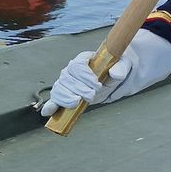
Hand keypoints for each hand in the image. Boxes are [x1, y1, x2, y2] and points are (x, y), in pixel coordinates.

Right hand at [39, 30, 170, 116]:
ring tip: (78, 102)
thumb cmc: (115, 69)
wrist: (112, 80)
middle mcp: (71, 70)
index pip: (77, 65)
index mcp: (83, 59)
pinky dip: (50, 106)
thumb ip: (120, 68)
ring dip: (67, 98)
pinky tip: (48, 112)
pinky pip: (53, 100)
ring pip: (59, 89)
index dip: (85, 76)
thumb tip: (115, 73)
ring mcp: (66, 83)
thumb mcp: (122, 66)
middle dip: (79, 89)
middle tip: (92, 95)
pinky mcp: (64, 96)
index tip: (97, 84)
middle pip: (67, 78)